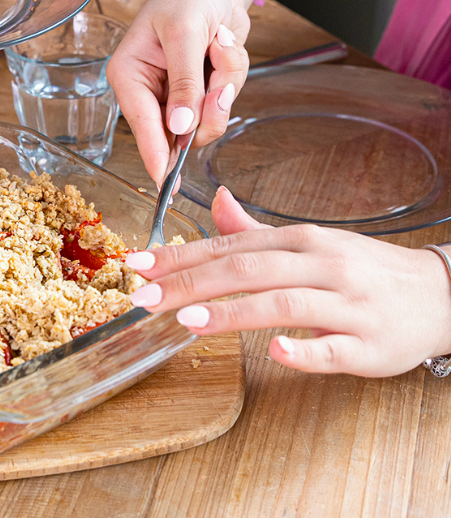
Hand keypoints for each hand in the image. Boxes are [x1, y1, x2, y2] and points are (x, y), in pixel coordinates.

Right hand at [107, 0, 249, 186]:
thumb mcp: (183, 34)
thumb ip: (184, 81)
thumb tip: (180, 126)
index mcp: (130, 75)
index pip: (141, 123)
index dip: (155, 153)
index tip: (164, 180)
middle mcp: (150, 91)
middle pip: (180, 130)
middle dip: (208, 106)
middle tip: (219, 85)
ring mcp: (178, 95)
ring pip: (208, 118)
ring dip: (225, 82)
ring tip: (221, 44)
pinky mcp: (201, 92)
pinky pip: (224, 102)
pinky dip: (233, 74)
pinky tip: (223, 46)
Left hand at [125, 186, 450, 376]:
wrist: (438, 294)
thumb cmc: (363, 270)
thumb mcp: (310, 243)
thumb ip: (256, 231)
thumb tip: (214, 202)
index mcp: (300, 241)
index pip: (229, 245)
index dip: (180, 256)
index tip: (137, 266)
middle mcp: (321, 265)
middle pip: (248, 269)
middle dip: (190, 283)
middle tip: (144, 297)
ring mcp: (347, 304)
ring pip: (284, 303)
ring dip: (233, 312)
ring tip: (187, 321)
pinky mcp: (369, 344)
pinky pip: (334, 347)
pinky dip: (304, 350)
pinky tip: (275, 352)